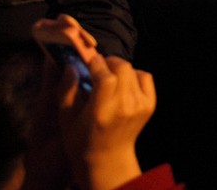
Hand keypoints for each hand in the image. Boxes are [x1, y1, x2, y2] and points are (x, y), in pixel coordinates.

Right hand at [57, 54, 153, 189]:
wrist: (108, 157)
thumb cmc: (81, 138)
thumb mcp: (66, 117)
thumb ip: (66, 90)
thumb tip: (72, 65)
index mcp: (101, 112)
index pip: (106, 78)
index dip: (97, 64)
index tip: (90, 60)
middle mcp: (124, 108)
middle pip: (123, 68)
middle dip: (109, 62)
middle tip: (99, 66)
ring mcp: (140, 106)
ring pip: (133, 70)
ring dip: (120, 69)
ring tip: (109, 76)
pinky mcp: (150, 105)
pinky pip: (145, 77)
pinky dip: (134, 75)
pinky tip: (122, 83)